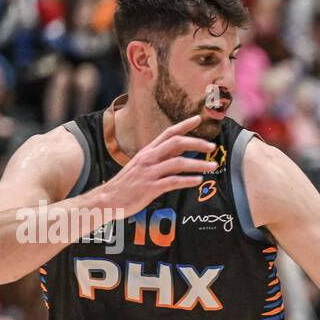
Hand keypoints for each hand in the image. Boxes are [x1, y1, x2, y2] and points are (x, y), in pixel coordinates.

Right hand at [97, 115, 216, 214]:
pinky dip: (187, 180)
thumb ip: (160, 159)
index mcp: (148, 151)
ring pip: (178, 163)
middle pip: (176, 143)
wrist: (107, 199)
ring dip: (198, 164)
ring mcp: (149, 172)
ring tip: (212, 166)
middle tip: (212, 147)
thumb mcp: (142, 166)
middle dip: (197, 143)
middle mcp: (149, 158)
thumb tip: (179, 155)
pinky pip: (173, 182)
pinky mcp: (150, 187)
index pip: (168, 133)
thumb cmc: (127, 185)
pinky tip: (198, 181)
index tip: (198, 119)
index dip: (184, 125)